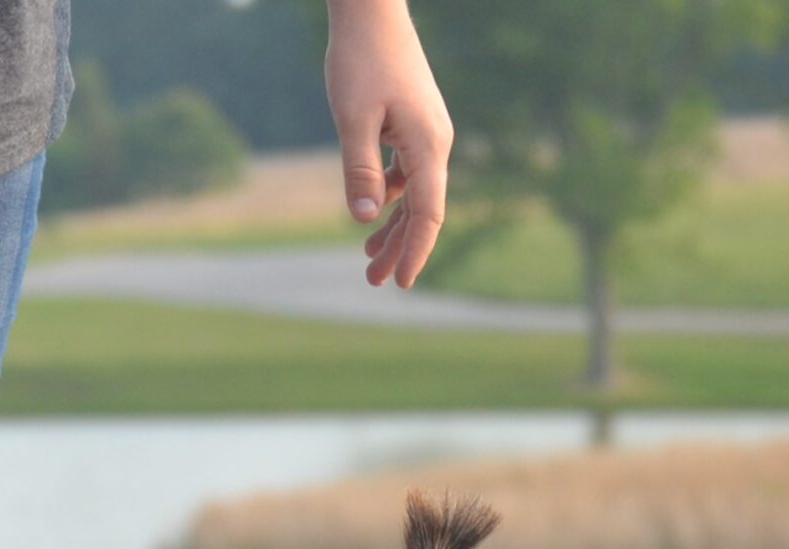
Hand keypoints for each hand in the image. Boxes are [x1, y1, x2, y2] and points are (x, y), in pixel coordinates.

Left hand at [324, 1, 453, 287]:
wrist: (372, 12)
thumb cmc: (361, 61)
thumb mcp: (352, 119)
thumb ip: (359, 170)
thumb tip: (363, 219)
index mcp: (428, 145)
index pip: (428, 213)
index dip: (415, 250)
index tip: (400, 282)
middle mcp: (436, 142)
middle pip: (423, 209)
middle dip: (400, 247)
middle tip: (374, 282)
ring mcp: (426, 132)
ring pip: (413, 193)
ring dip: (393, 226)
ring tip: (368, 257)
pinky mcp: (413, 124)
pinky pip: (406, 172)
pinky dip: (389, 196)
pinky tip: (371, 212)